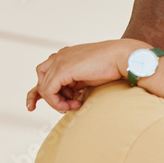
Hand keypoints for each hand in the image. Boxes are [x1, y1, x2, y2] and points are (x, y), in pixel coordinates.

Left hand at [25, 39, 146, 113]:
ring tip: (73, 106)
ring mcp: (59, 61)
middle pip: (42, 80)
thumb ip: (77, 84)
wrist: (121, 57)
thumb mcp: (88, 78)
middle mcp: (60, 56)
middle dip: (52, 97)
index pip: (46, 74)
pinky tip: (73, 105)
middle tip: (70, 105)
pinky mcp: (62, 69)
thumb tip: (72, 98)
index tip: (55, 104)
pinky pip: (48, 90)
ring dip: (56, 101)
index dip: (46, 92)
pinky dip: (57, 102)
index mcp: (66, 56)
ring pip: (43, 86)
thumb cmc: (112, 67)